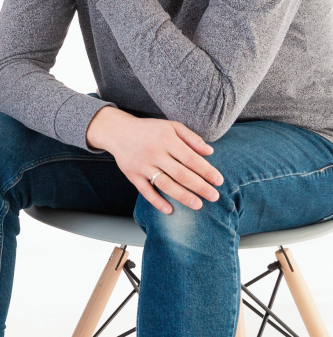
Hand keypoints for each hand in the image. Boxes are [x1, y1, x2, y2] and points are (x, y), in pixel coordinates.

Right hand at [85, 107, 222, 214]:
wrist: (117, 131)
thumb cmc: (149, 130)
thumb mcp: (172, 126)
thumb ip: (191, 138)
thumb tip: (210, 152)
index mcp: (166, 140)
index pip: (191, 159)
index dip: (207, 171)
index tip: (219, 181)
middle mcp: (154, 153)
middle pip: (181, 174)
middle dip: (200, 187)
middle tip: (214, 196)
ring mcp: (142, 165)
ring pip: (165, 184)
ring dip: (182, 196)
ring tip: (198, 205)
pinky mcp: (132, 175)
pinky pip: (145, 191)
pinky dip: (156, 201)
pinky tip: (169, 210)